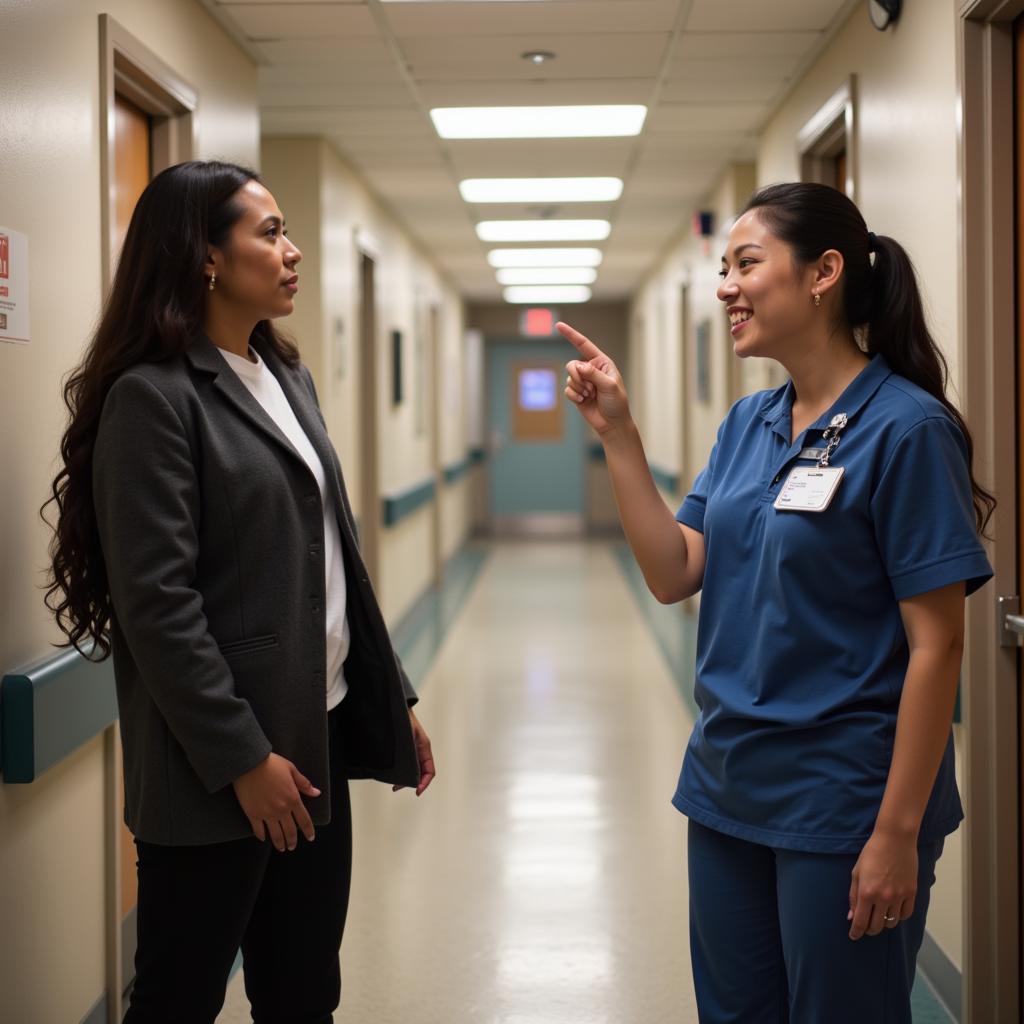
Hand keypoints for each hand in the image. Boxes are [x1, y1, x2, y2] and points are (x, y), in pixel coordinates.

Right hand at [232, 752, 319, 851]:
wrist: (250, 763)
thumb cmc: (272, 764)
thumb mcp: (292, 770)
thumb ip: (304, 784)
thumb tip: (316, 793)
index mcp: (293, 799)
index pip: (304, 820)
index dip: (308, 831)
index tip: (310, 838)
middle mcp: (281, 809)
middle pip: (290, 831)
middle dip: (292, 841)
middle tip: (292, 847)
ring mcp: (266, 813)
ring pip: (275, 834)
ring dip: (279, 843)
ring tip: (281, 848)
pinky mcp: (252, 814)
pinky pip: (258, 830)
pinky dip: (262, 836)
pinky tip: (263, 838)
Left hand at [393, 709, 435, 796]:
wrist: (397, 708)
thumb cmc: (403, 719)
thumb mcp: (406, 735)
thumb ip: (408, 751)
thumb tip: (406, 768)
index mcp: (424, 748)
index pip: (429, 770)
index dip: (424, 783)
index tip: (417, 791)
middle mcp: (420, 751)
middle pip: (421, 773)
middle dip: (412, 783)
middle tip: (397, 787)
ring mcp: (413, 751)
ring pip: (413, 770)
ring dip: (406, 778)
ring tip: (394, 785)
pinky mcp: (405, 751)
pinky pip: (407, 764)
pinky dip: (402, 772)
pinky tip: (393, 775)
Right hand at [556, 321, 630, 435]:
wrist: (612, 423)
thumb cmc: (616, 403)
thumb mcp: (609, 386)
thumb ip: (593, 374)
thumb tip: (578, 366)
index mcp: (601, 362)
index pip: (584, 345)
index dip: (571, 335)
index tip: (558, 325)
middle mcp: (591, 369)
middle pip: (572, 364)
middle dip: (577, 376)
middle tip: (588, 388)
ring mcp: (583, 381)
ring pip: (569, 378)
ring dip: (578, 388)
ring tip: (590, 396)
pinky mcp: (576, 393)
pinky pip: (567, 389)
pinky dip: (574, 396)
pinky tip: (584, 401)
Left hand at [847, 830, 917, 938]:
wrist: (894, 840)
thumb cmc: (872, 853)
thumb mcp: (856, 872)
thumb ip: (853, 896)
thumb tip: (852, 916)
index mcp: (867, 892)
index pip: (861, 922)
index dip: (856, 932)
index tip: (853, 936)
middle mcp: (884, 898)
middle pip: (877, 926)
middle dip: (869, 930)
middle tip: (866, 927)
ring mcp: (899, 896)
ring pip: (892, 922)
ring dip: (884, 923)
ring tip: (879, 916)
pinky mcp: (912, 893)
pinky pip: (906, 914)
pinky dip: (899, 916)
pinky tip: (893, 911)